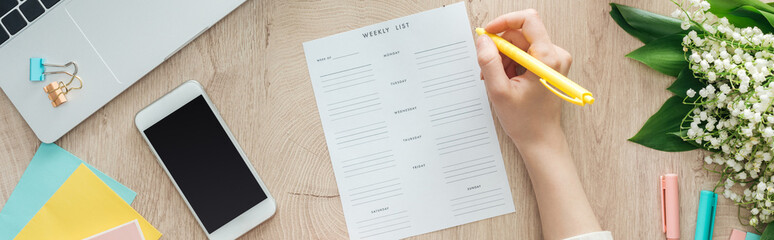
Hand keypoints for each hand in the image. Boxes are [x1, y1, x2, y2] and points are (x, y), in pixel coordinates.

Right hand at [475, 9, 571, 148]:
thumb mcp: (499, 91)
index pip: (528, 20)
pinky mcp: (550, 65)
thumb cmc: (525, 120)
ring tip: (499, 80)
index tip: (488, 33)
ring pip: (521, 44)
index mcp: (547, 59)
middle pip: (521, 34)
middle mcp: (556, 55)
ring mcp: (554, 60)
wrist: (540, 138)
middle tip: (489, 69)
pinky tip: (507, 80)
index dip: (504, 22)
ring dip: (504, 59)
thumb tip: (483, 40)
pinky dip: (511, 64)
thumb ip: (489, 62)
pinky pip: (525, 53)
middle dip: (500, 49)